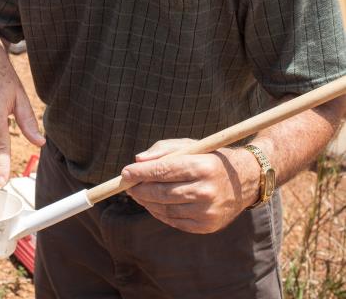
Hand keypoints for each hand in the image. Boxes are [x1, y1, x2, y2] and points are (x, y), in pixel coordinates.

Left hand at [121, 139, 260, 233]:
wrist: (246, 181)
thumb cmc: (211, 158)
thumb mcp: (190, 146)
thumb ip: (163, 151)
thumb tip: (137, 161)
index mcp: (202, 166)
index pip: (163, 171)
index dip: (140, 173)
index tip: (125, 173)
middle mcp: (206, 190)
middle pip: (162, 192)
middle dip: (140, 189)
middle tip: (128, 186)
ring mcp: (207, 211)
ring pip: (165, 209)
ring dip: (147, 202)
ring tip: (138, 194)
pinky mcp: (207, 226)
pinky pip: (175, 221)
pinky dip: (160, 213)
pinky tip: (153, 204)